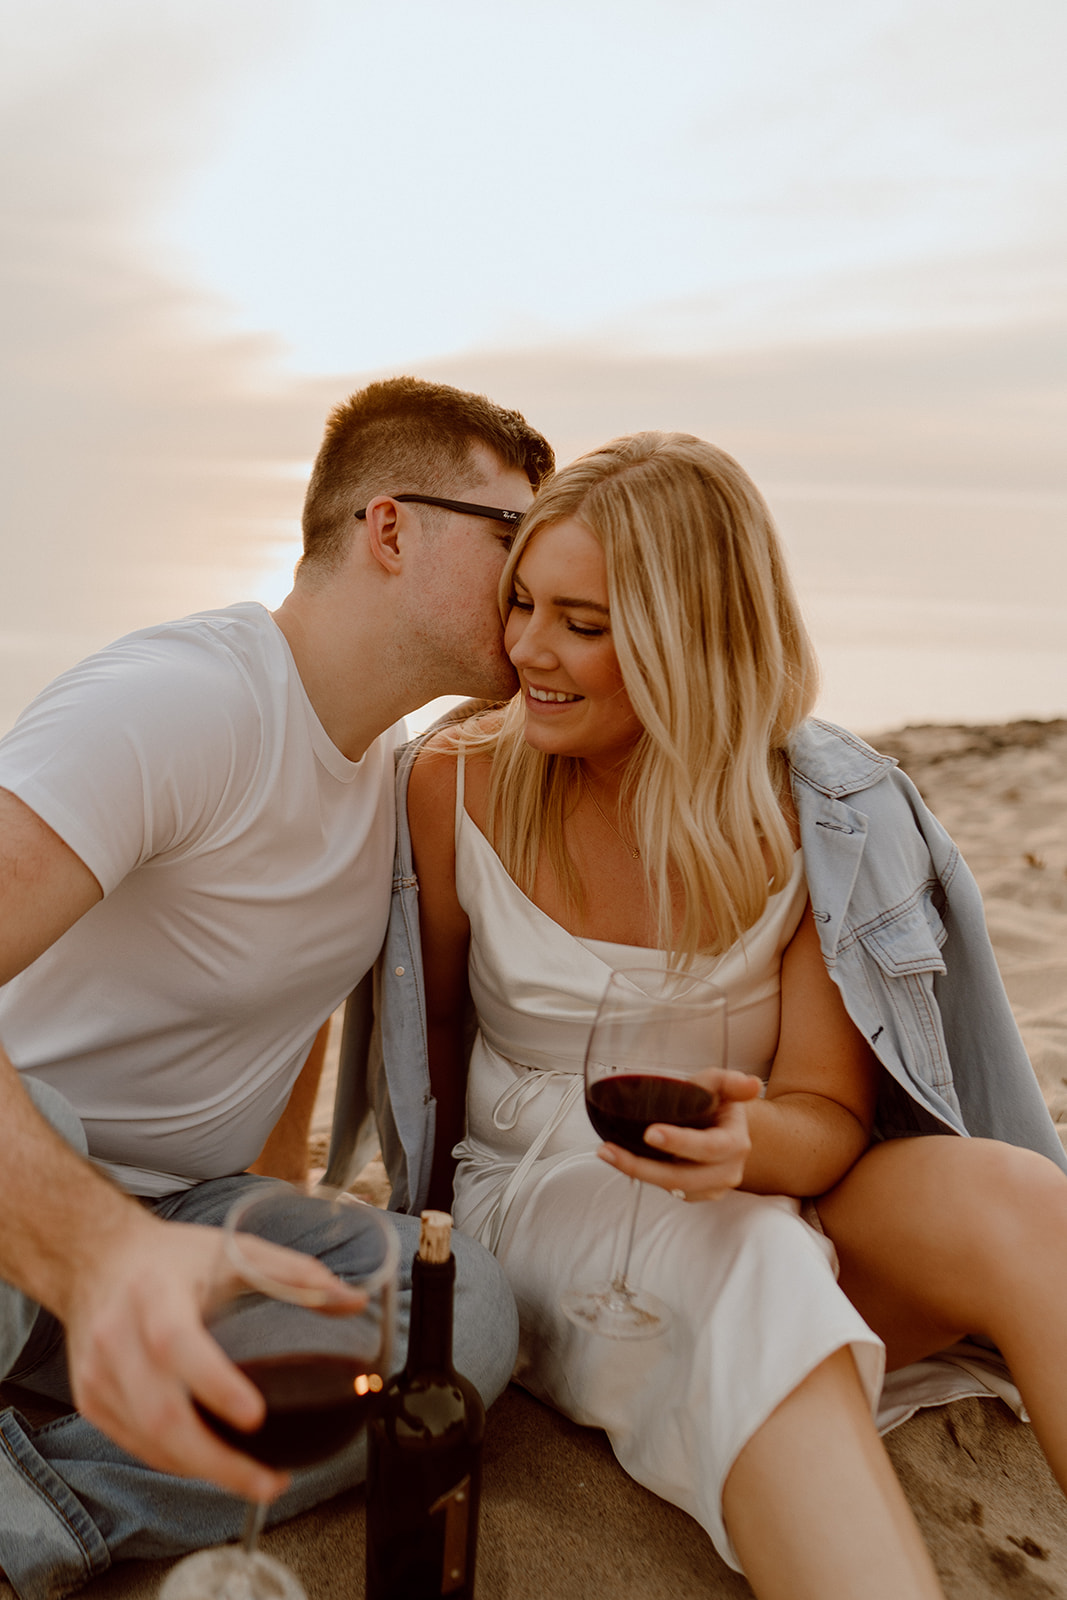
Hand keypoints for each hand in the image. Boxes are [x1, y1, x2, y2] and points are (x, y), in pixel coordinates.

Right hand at [61, 1207, 362, 1497]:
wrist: (97, 1259)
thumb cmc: (173, 1257)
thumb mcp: (232, 1249)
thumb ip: (294, 1274)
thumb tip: (353, 1302)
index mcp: (155, 1291)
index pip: (175, 1343)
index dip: (213, 1384)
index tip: (254, 1416)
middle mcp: (116, 1335)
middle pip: (160, 1413)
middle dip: (216, 1461)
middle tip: (269, 1481)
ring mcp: (98, 1374)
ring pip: (148, 1441)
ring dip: (203, 1470)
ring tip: (257, 1481)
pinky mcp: (92, 1400)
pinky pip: (137, 1445)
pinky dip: (178, 1462)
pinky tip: (215, 1465)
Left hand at [597, 1068, 760, 1201]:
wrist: (720, 1127)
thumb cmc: (715, 1104)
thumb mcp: (718, 1085)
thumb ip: (729, 1081)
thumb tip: (752, 1084)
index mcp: (735, 1142)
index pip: (709, 1147)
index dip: (680, 1142)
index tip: (650, 1133)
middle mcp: (727, 1170)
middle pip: (684, 1177)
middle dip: (644, 1167)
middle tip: (611, 1150)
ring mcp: (711, 1187)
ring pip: (671, 1188)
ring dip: (635, 1172)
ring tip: (606, 1152)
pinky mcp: (695, 1195)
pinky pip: (667, 1192)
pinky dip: (642, 1176)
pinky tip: (620, 1160)